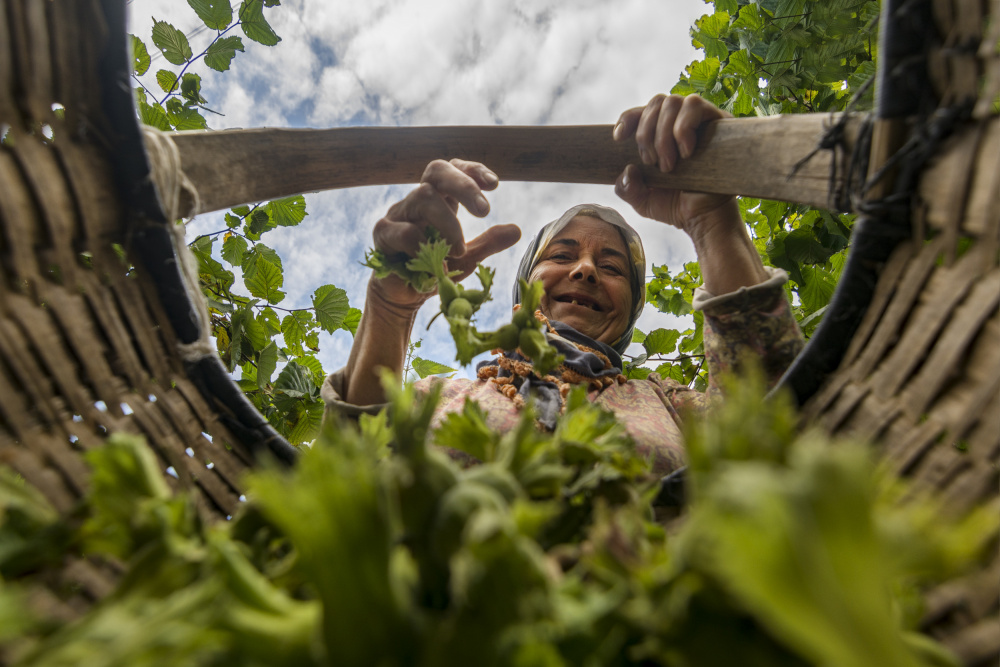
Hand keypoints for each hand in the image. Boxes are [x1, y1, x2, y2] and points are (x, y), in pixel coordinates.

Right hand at [369, 158, 520, 313]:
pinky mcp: (383, 234)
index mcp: (439, 199)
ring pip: (424, 197)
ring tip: (459, 250)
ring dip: (449, 224)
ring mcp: (398, 213)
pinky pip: (406, 231)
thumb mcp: (467, 257)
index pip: (452, 169)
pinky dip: (425, 247)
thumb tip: (517, 230)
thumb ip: (488, 242)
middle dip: (464, 186)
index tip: (495, 184)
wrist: (403, 296)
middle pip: (437, 170)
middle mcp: (418, 199)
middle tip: (485, 211)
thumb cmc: (433, 269)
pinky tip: (436, 266)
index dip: (472, 170)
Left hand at [613, 94, 736, 238]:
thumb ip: (627, 188)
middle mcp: (679, 122)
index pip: (642, 111)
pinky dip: (683, 127)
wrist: (705, 218)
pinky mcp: (718, 122)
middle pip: (656, 103)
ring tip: (669, 165)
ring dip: (664, 133)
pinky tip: (686, 152)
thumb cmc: (676, 207)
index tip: (618, 139)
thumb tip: (628, 169)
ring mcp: (699, 120)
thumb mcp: (642, 200)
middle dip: (646, 133)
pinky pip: (695, 105)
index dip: (628, 119)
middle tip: (651, 162)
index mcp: (659, 134)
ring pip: (673, 101)